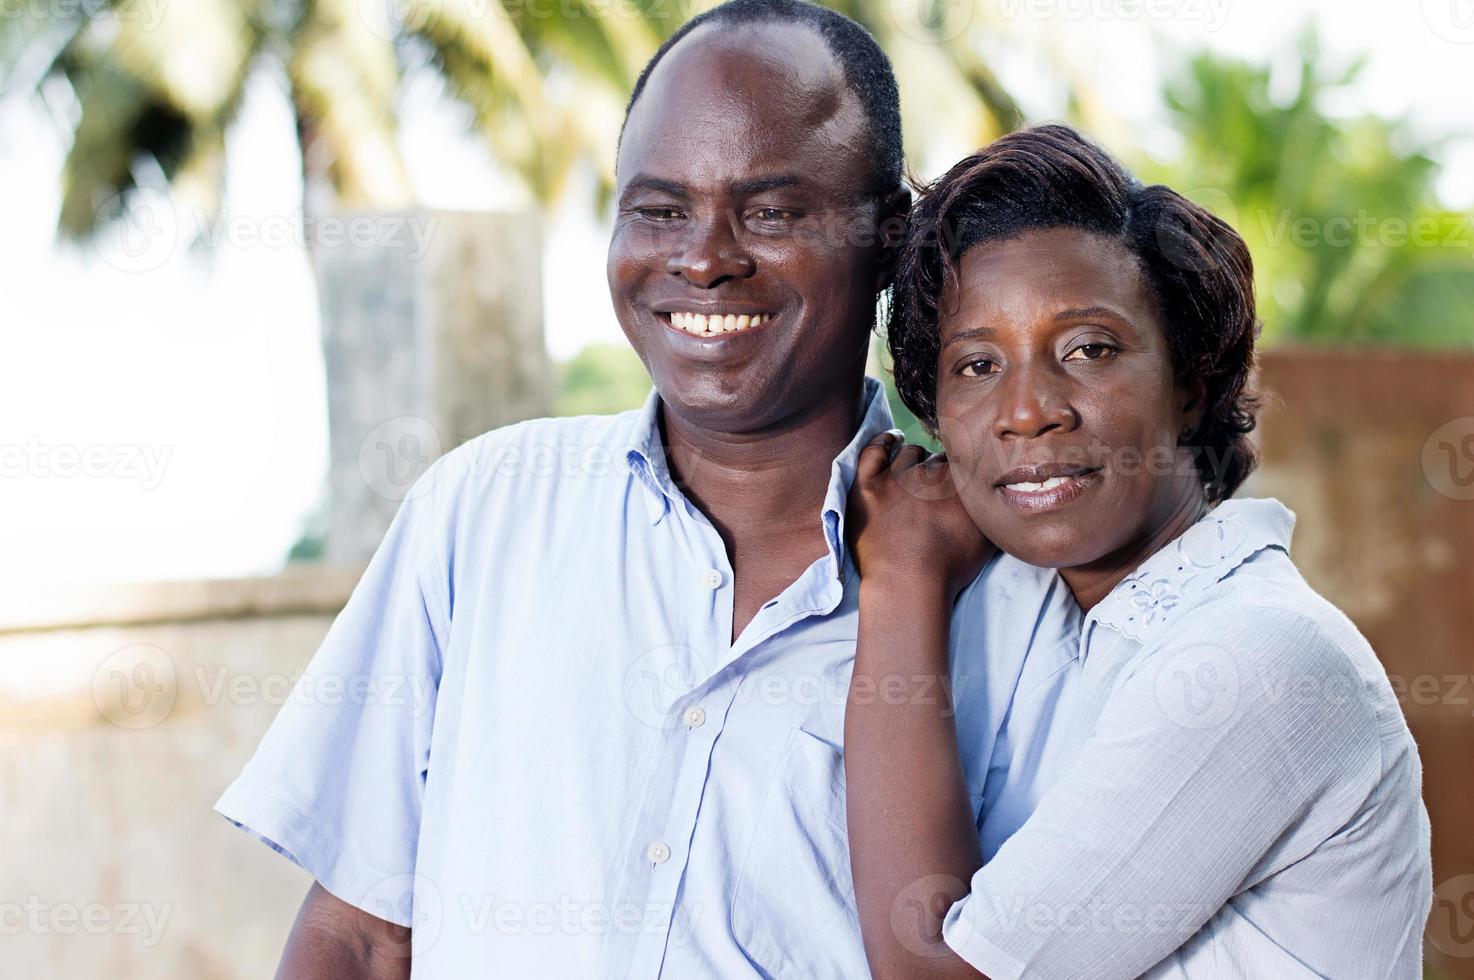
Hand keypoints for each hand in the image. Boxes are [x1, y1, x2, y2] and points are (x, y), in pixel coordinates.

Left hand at [847, 432, 995, 599]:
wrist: (908, 582)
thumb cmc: (948, 569)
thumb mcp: (987, 541)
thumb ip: (993, 515)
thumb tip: (1003, 503)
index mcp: (959, 484)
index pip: (961, 467)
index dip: (959, 475)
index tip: (956, 485)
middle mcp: (929, 474)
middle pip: (935, 461)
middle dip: (937, 471)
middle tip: (934, 488)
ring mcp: (896, 478)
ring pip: (908, 454)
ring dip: (913, 459)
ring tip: (913, 467)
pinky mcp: (868, 485)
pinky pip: (873, 452)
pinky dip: (882, 443)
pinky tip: (888, 441)